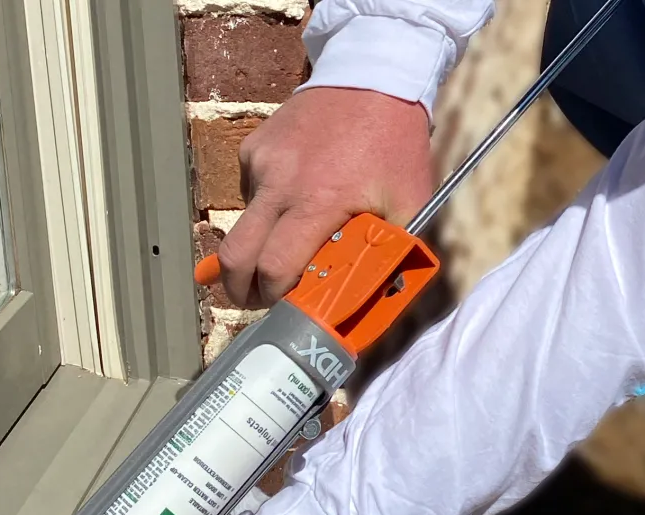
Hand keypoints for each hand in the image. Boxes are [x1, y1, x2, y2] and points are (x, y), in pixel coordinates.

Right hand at [219, 86, 433, 306]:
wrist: (375, 75)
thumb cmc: (396, 145)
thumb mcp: (410, 204)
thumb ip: (388, 253)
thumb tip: (371, 299)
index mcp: (318, 202)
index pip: (274, 267)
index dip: (274, 297)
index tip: (283, 308)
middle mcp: (279, 183)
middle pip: (235, 255)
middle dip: (240, 287)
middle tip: (256, 299)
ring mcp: (260, 162)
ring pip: (244, 224)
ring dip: (260, 243)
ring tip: (293, 236)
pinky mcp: (254, 147)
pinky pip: (251, 192)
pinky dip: (268, 207)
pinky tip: (297, 196)